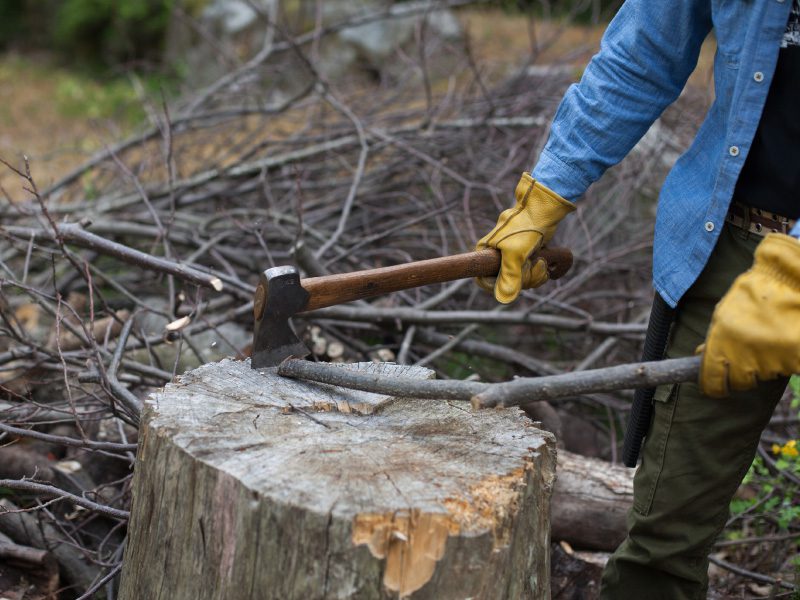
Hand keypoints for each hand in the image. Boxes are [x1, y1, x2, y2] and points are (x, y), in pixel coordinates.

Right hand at [475, 173, 574, 302]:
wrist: (543, 210)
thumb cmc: (525, 228)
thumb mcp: (515, 254)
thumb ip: (509, 276)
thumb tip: (504, 298)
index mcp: (485, 254)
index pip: (483, 280)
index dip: (497, 285)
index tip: (511, 280)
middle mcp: (495, 257)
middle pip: (506, 284)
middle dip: (523, 278)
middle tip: (531, 264)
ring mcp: (511, 258)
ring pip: (520, 281)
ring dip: (534, 275)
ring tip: (540, 260)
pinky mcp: (524, 258)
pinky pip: (530, 275)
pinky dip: (539, 271)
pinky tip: (544, 260)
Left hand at [698, 233, 799, 397]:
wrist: (786, 283)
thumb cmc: (750, 296)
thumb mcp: (723, 315)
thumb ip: (713, 340)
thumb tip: (699, 356)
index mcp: (721, 346)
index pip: (712, 381)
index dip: (713, 387)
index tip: (717, 387)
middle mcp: (743, 358)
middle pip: (740, 382)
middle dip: (742, 374)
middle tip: (749, 357)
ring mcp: (770, 362)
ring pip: (764, 375)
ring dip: (765, 365)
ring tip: (769, 340)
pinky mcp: (793, 362)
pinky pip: (786, 369)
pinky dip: (786, 360)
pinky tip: (784, 342)